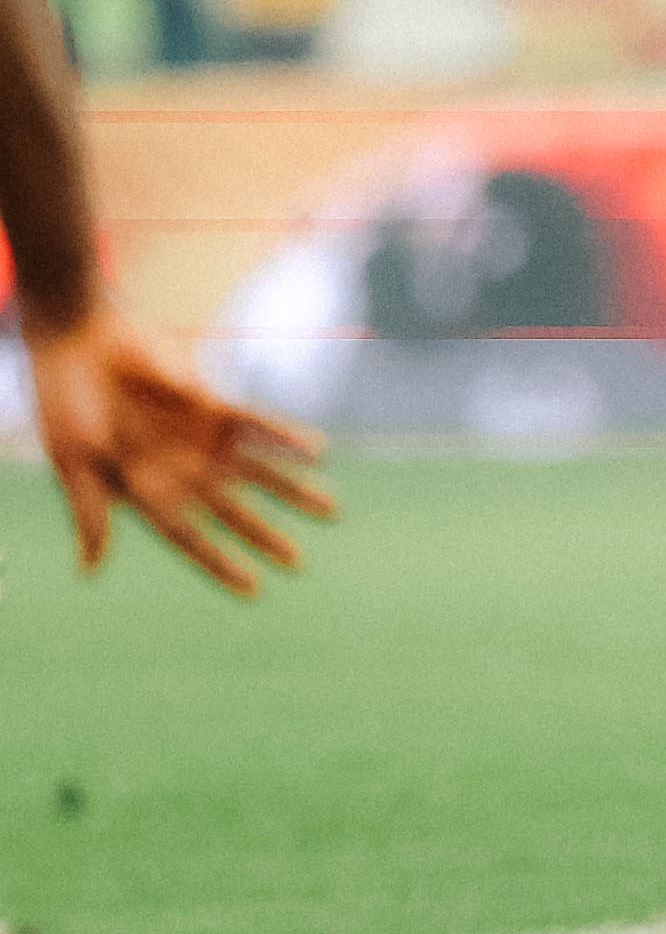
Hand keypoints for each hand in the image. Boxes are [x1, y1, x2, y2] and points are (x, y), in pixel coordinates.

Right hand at [25, 314, 330, 597]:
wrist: (80, 344)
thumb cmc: (65, 404)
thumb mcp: (73, 460)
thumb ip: (90, 511)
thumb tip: (90, 568)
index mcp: (143, 493)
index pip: (189, 537)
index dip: (220, 563)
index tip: (254, 589)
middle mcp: (178, 472)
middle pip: (231, 512)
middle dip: (264, 535)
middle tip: (298, 562)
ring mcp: (198, 439)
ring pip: (256, 472)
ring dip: (292, 489)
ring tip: (331, 510)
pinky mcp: (212, 405)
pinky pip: (257, 424)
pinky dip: (285, 437)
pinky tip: (316, 450)